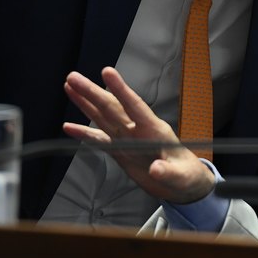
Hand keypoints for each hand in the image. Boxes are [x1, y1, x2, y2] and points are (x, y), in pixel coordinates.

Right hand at [61, 67, 214, 203]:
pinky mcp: (121, 151)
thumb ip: (168, 172)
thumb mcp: (182, 176)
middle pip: (112, 107)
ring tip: (70, 86)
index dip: (121, 89)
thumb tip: (156, 170)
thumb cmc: (187, 175)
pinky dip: (84, 133)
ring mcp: (128, 139)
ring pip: (103, 117)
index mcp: (155, 130)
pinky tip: (69, 127)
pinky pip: (99, 140)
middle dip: (92, 92)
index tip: (107, 72)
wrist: (184, 184)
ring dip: (86, 103)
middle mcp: (138, 130)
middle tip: (73, 77)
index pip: (135, 106)